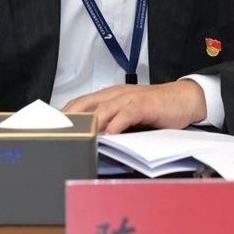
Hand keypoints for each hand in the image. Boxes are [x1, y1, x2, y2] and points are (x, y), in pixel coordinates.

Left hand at [62, 80, 206, 133]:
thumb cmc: (156, 109)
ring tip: (78, 136)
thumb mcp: (128, 115)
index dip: (63, 114)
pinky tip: (110, 135)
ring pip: (103, 108)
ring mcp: (130, 98)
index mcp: (109, 96)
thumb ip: (111, 123)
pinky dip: (117, 124)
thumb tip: (91, 139)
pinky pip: (127, 114)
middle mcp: (116, 94)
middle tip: (57, 133)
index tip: (49, 127)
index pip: (80, 103)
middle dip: (69, 118)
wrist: (184, 99)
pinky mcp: (145, 105)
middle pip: (85, 104)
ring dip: (90, 123)